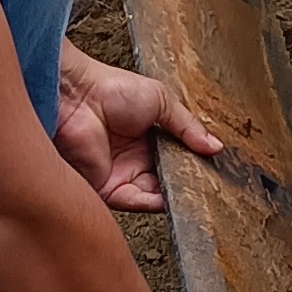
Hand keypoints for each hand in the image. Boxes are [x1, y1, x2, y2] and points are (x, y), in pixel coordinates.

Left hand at [53, 39, 220, 213]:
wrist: (76, 96)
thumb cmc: (110, 88)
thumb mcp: (162, 100)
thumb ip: (188, 126)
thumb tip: (214, 146)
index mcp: (149, 136)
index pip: (178, 158)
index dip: (195, 164)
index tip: (214, 169)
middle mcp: (135, 158)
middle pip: (169, 179)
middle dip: (188, 183)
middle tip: (210, 184)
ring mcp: (122, 174)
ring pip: (156, 194)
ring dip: (176, 195)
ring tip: (196, 192)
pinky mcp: (108, 188)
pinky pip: (136, 203)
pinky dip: (156, 203)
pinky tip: (173, 198)